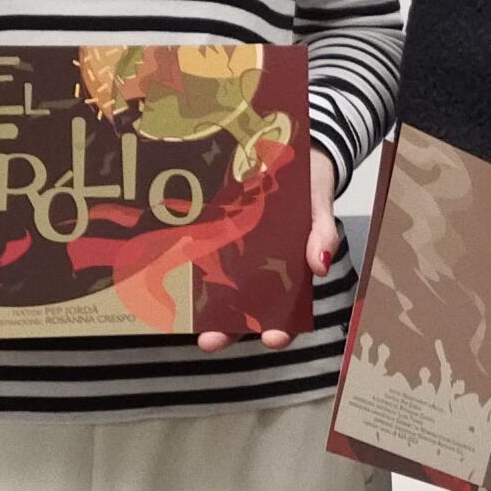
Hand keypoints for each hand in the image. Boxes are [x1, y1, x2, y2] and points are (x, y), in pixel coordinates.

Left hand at [200, 149, 339, 352]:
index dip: (280, 328)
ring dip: (200, 303)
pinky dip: (187, 263)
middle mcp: (260, 266)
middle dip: (226, 328)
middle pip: (243, 306)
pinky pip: (202, 250)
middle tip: (210, 342)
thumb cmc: (312, 184)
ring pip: (217, 285)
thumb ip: (322, 233)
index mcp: (290, 268)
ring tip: (182, 317)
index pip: (285, 309)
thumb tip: (321, 266)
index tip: (273, 339)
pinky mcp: (217, 229)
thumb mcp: (321, 204)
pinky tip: (167, 271)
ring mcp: (236, 250)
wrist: (294, 148)